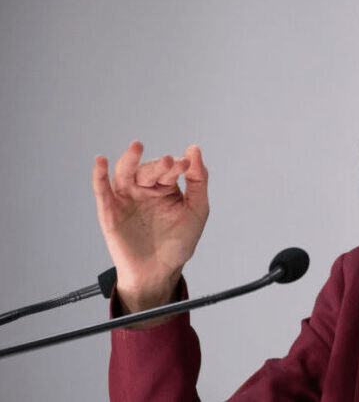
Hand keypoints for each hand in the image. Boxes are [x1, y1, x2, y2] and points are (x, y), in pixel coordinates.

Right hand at [92, 141, 208, 316]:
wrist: (159, 271)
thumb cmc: (179, 242)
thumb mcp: (196, 210)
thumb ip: (198, 180)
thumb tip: (194, 149)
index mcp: (165, 187)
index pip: (169, 169)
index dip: (177, 165)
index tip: (186, 164)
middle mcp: (144, 189)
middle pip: (148, 170)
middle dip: (158, 165)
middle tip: (168, 162)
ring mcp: (126, 198)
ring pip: (124, 173)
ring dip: (130, 159)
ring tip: (137, 147)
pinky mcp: (109, 211)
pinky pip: (102, 190)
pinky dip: (100, 175)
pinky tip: (102, 162)